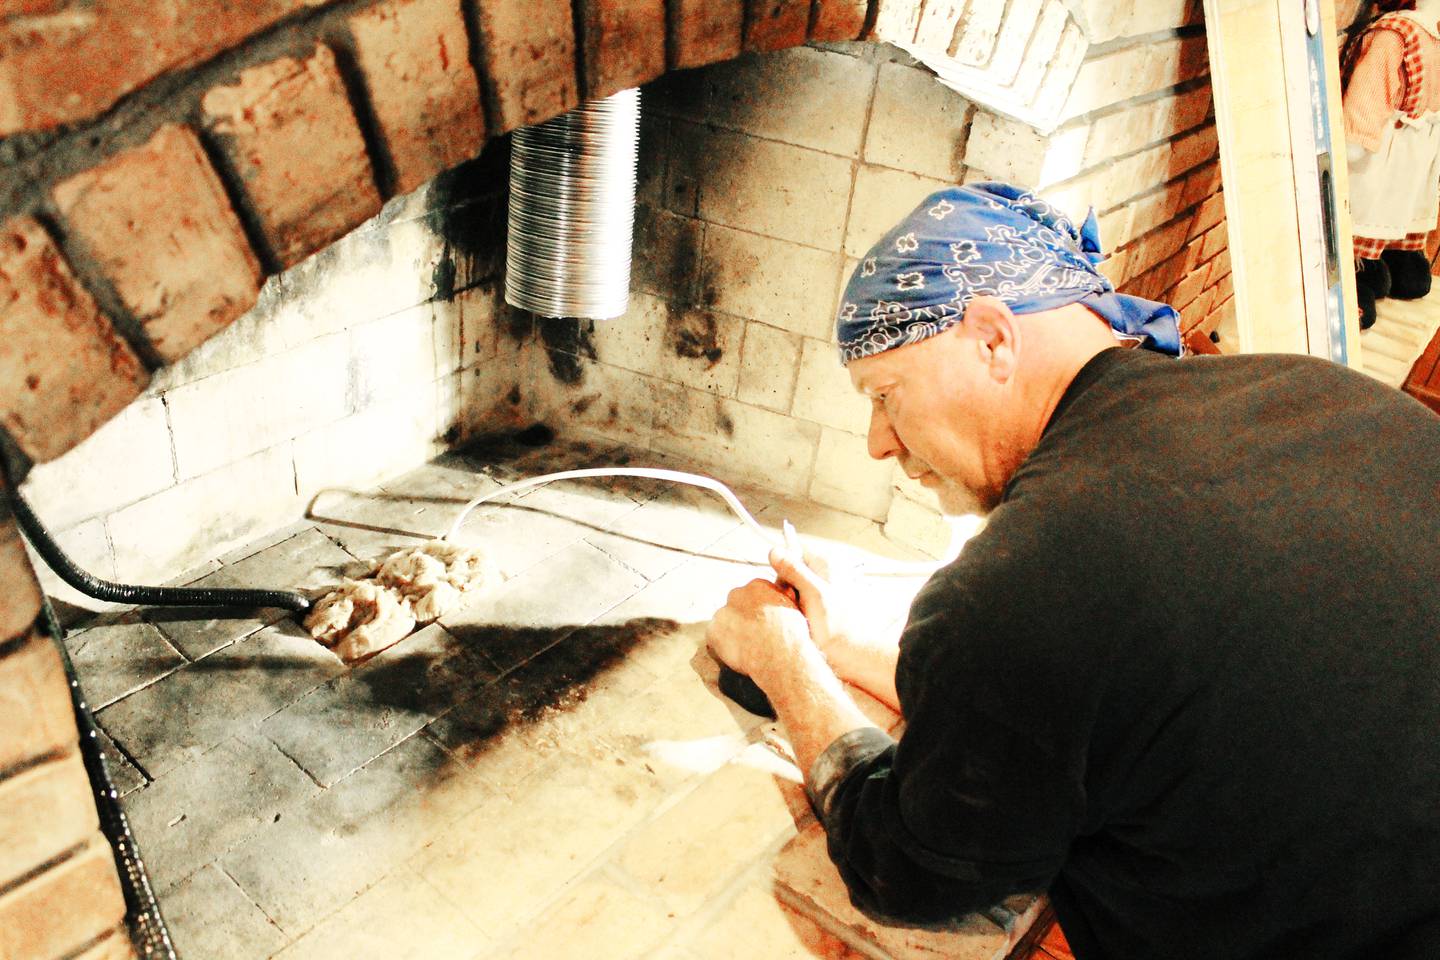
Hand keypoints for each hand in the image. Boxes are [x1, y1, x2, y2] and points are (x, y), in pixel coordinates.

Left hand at [706, 578, 809, 683]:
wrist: (781, 656)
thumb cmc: (792, 635)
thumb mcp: (794, 607)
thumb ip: (783, 596)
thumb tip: (785, 590)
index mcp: (757, 585)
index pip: (751, 593)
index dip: (757, 610)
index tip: (763, 622)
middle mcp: (737, 594)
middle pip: (735, 604)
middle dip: (742, 617)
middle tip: (753, 635)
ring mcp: (723, 612)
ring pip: (724, 621)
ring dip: (732, 631)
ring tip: (747, 646)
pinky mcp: (713, 631)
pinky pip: (715, 637)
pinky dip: (722, 645)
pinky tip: (738, 653)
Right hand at [769, 545, 901, 710]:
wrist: (847, 653)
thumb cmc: (836, 625)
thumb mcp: (814, 593)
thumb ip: (794, 571)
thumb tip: (774, 551)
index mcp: (825, 564)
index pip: (793, 553)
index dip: (785, 569)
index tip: (788, 587)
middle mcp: (822, 573)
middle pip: (789, 572)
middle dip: (786, 589)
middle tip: (797, 605)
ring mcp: (818, 589)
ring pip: (790, 588)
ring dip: (789, 602)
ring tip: (801, 616)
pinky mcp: (814, 604)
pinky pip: (795, 601)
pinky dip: (794, 610)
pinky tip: (802, 621)